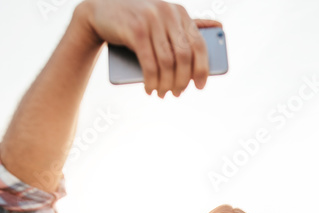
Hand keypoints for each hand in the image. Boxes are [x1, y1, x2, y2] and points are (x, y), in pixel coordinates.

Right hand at [76, 0, 215, 96]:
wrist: (100, 12)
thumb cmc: (136, 21)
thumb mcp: (161, 20)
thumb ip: (185, 25)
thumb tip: (218, 26)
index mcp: (179, 13)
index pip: (199, 44)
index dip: (202, 68)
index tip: (200, 86)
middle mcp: (168, 13)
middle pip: (184, 57)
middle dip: (182, 80)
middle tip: (177, 93)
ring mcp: (152, 20)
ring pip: (167, 63)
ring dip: (166, 84)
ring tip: (162, 94)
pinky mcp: (136, 29)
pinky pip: (150, 63)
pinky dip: (152, 80)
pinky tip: (150, 88)